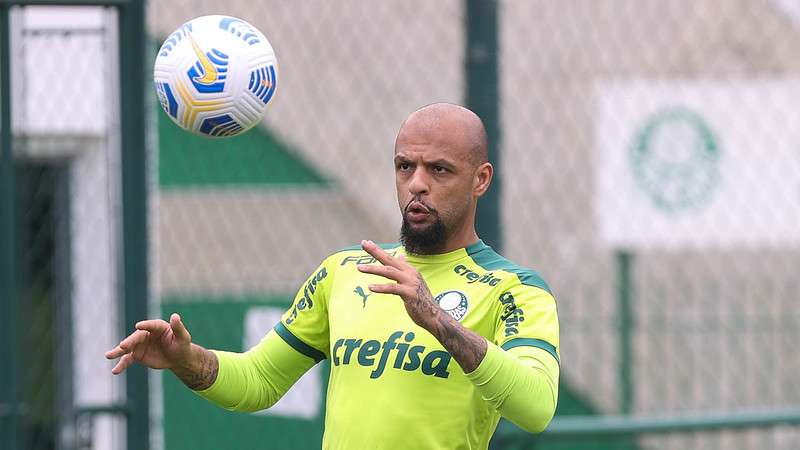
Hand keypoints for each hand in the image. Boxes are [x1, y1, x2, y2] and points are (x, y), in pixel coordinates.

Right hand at [105, 313, 192, 374]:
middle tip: (123, 346)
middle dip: (129, 342)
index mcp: (158, 327)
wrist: (178, 358)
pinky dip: (121, 365)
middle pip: (136, 337)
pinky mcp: (137, 355)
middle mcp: (146, 334)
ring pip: (127, 348)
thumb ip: (178, 327)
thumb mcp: (183, 337)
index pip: (151, 325)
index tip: (138, 326)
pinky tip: (115, 371)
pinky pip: (127, 360)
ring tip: (108, 355)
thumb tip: (175, 316)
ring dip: (118, 352)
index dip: (145, 325)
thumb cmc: (182, 345)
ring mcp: (140, 344)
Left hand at [357, 240, 487, 371]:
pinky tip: (370, 287)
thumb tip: (400, 256)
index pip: (391, 257)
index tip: (366, 243)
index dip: (378, 250)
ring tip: (359, 268)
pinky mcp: (409, 293)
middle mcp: (410, 273)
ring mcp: (410, 283)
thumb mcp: (413, 282)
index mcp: (409, 270)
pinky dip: (381, 287)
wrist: (434, 316)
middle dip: (375, 251)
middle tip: (363, 244)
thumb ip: (405, 270)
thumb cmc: (421, 300)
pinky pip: (392, 288)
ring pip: (389, 272)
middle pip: (389, 259)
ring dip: (373, 269)